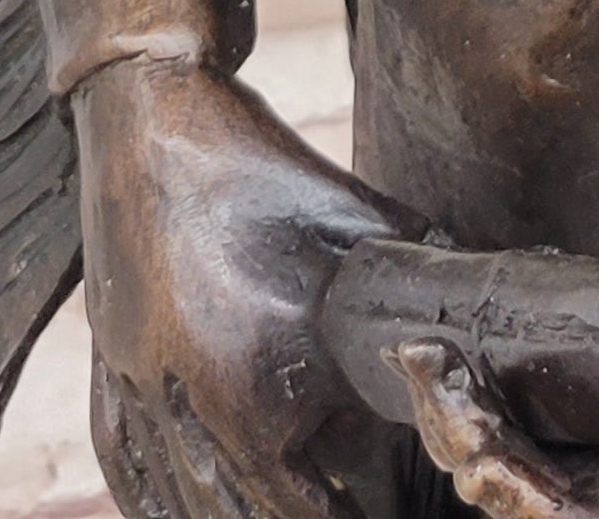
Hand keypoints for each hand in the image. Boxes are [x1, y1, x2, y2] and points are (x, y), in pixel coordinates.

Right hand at [74, 55, 404, 516]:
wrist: (155, 120)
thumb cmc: (270, 176)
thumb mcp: (365, 241)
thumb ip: (423, 301)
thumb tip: (490, 337)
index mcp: (248, 387)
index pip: (296, 515)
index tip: (379, 510)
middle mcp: (184, 409)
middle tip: (342, 509)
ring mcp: (136, 398)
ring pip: (176, 510)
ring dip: (225, 514)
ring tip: (280, 505)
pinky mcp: (108, 379)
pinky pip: (130, 475)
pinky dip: (163, 502)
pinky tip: (197, 504)